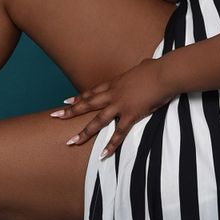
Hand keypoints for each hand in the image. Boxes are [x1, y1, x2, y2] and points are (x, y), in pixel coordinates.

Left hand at [50, 57, 171, 159]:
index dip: (79, 98)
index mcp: (115, 83)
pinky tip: (103, 154)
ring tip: (71, 142)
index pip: (92, 92)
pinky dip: (111, 144)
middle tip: (55, 116)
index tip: (66, 102)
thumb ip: (140, 68)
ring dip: (84, 132)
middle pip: (88, 104)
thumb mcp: (144, 66)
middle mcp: (113, 94)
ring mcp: (120, 105)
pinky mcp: (131, 115)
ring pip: (97, 121)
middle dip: (70, 111)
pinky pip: (119, 133)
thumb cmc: (156, 68)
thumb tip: (144, 65)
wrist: (164, 74)